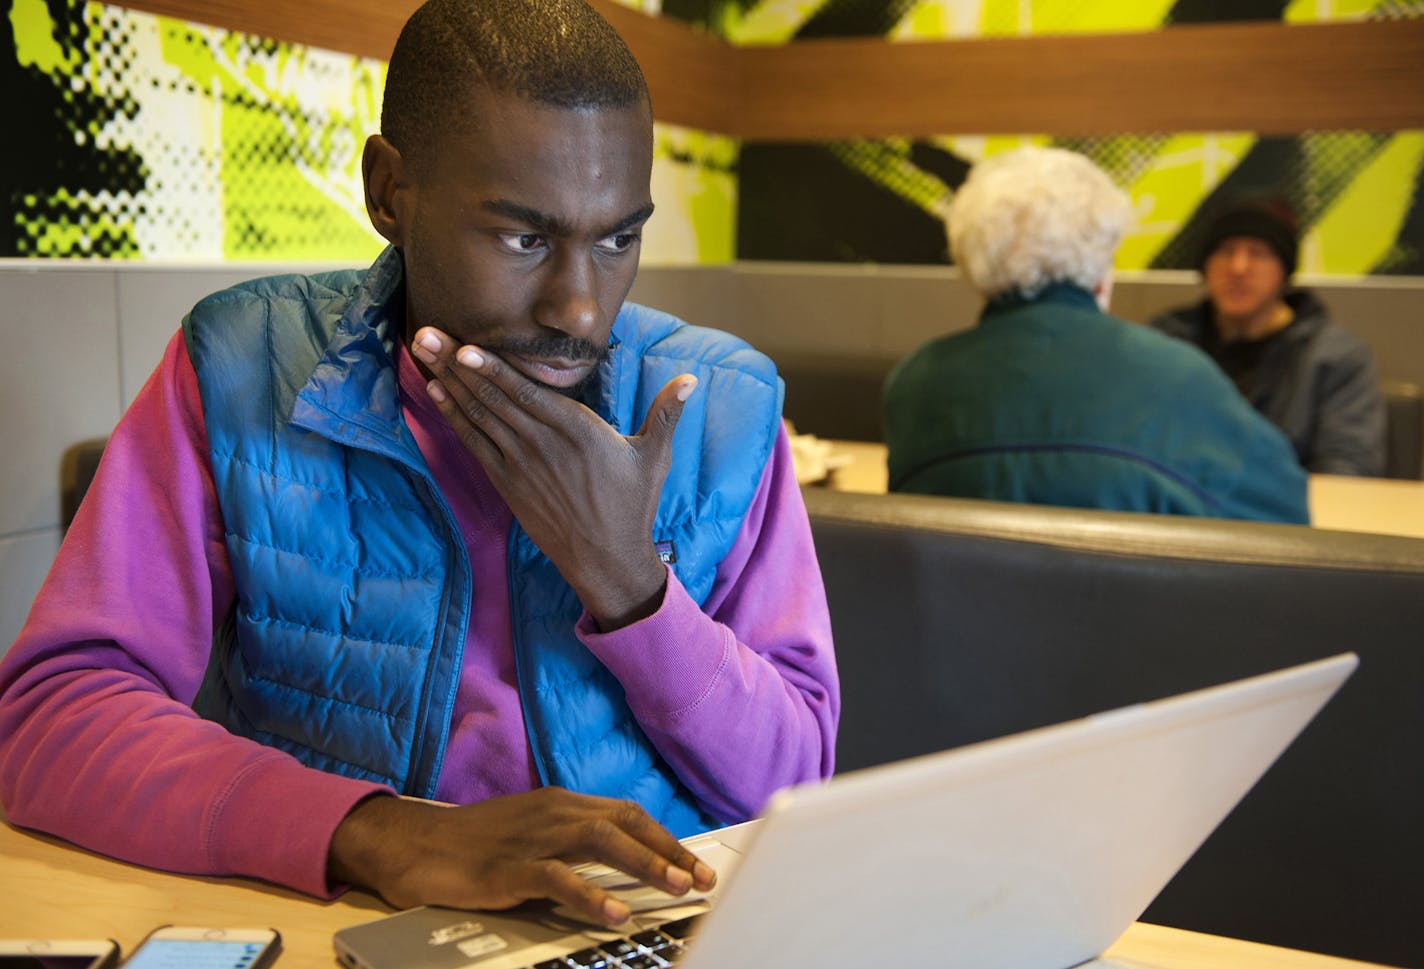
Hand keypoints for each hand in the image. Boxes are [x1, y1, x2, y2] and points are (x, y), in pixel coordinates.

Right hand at [327, 789, 716, 924]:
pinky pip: (557, 877)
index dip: (665, 838)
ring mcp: (531, 837)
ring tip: (676, 886)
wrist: (411, 843)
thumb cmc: (472, 845)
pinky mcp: (508, 867)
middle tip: (702, 878)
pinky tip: (615, 910)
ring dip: (644, 862)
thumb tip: (621, 864)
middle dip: (668, 850)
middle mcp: (553, 812)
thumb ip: (572, 844)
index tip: (697, 864)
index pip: (626, 814)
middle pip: (624, 822)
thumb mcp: (531, 834)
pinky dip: (591, 892)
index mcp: (560, 803)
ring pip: (600, 840)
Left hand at [411, 327, 696, 629]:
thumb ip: (666, 413)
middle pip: (494, 397)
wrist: (607, 558)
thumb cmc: (632, 505)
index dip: (493, 369)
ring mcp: (522, 465)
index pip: (527, 392)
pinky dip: (454, 417)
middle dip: (457, 363)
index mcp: (578, 431)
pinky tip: (437, 391)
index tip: (465, 346)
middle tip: (426, 334)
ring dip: (448, 382)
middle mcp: (544, 445)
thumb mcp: (654, 456)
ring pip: (479, 415)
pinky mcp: (509, 483)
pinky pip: (475, 443)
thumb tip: (691, 379)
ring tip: (423, 351)